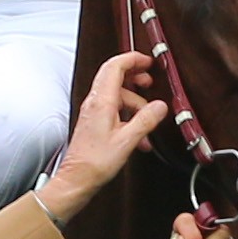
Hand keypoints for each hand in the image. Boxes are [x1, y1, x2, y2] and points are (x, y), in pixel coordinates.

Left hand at [38, 51, 170, 223]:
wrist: (77, 179)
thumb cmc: (95, 162)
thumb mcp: (127, 140)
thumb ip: (146, 120)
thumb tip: (160, 106)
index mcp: (102, 101)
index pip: (115, 66)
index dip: (132, 59)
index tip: (148, 61)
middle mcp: (95, 103)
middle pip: (114, 76)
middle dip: (134, 76)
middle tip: (149, 81)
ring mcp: (94, 112)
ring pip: (118, 96)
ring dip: (136, 104)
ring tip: (148, 120)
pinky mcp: (95, 123)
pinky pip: (115, 111)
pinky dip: (129, 117)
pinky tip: (139, 136)